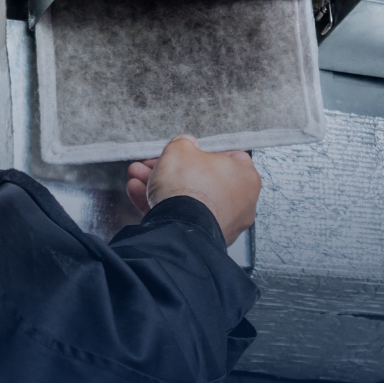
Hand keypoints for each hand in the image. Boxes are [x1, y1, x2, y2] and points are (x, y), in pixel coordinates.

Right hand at [126, 135, 259, 245]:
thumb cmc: (190, 188)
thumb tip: (185, 143)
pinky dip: (162, 207)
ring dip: (162, 186)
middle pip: (202, 178)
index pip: (228, 156)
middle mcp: (240, 203)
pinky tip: (138, 194)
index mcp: (245, 176)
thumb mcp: (180, 150)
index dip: (202, 151)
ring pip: (189, 199)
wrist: (179, 229)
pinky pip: (183, 217)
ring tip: (138, 177)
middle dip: (173, 170)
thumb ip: (183, 143)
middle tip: (154, 163)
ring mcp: (223, 223)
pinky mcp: (203, 238)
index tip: (185, 150)